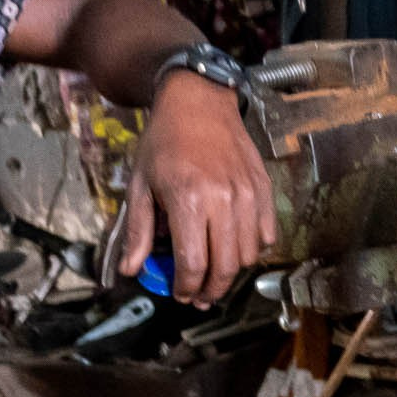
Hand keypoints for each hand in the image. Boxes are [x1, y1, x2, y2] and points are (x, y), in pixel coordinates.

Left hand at [117, 71, 277, 306]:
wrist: (199, 102)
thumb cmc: (164, 141)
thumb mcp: (140, 184)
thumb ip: (137, 231)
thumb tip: (130, 270)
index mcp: (188, 200)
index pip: (194, 264)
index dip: (186, 288)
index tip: (180, 294)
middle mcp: (223, 201)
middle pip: (226, 267)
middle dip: (211, 290)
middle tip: (200, 295)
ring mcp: (248, 196)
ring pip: (249, 255)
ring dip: (232, 272)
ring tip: (216, 272)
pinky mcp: (264, 190)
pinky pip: (265, 234)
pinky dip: (252, 249)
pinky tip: (235, 247)